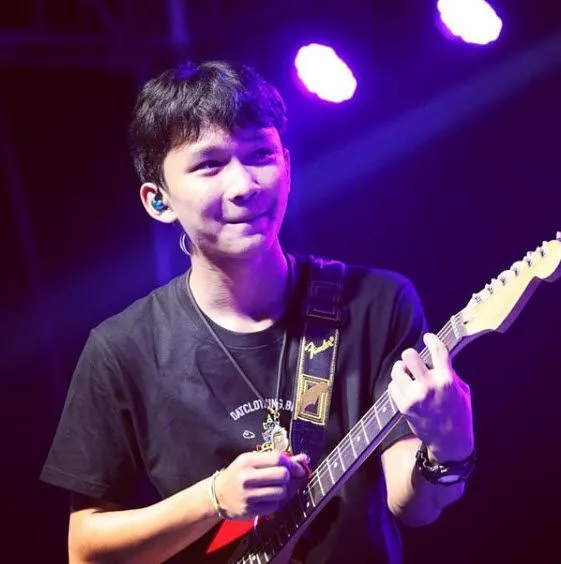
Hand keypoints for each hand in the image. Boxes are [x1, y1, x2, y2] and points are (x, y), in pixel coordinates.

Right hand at [214, 451, 308, 519]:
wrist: (217, 495)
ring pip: (281, 492)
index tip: (295, 467)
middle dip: (288, 477)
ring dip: (283, 490)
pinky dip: (276, 502)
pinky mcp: (251, 510)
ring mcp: (248, 495)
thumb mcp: (253, 461)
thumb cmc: (239, 474)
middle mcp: (247, 477)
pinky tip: (268, 498)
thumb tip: (304, 458)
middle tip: (284, 478)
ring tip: (274, 488)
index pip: (278, 458)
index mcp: (247, 461)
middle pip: (282, 475)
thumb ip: (277, 459)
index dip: (291, 463)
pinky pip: (275, 505)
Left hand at [388, 333, 473, 461]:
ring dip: (401, 370)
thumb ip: (450, 373)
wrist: (450, 442)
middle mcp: (429, 386)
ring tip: (407, 375)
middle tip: (412, 361)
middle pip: (409, 356)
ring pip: (397, 370)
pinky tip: (404, 389)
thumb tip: (436, 358)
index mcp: (447, 380)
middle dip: (410, 356)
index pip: (438, 351)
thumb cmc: (459, 414)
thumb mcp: (462, 391)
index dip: (431, 340)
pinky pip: (392, 386)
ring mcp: (415, 397)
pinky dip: (397, 385)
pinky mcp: (404, 407)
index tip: (427, 337)